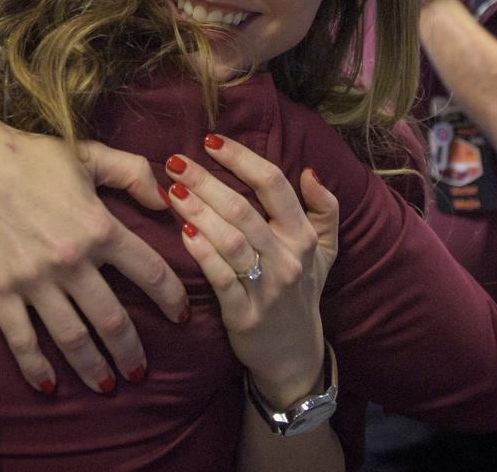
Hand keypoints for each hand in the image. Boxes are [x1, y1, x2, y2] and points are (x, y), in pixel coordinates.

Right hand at [0, 130, 186, 394]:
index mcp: (98, 227)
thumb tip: (164, 200)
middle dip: (132, 352)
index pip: (150, 272)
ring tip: (107, 385)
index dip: (171, 298)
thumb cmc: (27, 155)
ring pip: (73, 338)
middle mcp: (71, 260)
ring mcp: (34, 280)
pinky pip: (23, 340)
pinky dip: (38, 368)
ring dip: (94, 368)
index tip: (181, 317)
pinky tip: (50, 386)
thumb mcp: (87, 154)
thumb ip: (131, 172)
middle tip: (141, 371)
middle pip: (113, 320)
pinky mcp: (0, 291)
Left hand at [163, 133, 338, 407]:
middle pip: (243, 210)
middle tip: (176, 161)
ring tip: (171, 191)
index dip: (242, 158)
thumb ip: (325, 210)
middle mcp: (287, 259)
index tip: (211, 140)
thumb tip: (311, 171)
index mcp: (303, 237)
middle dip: (206, 181)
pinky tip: (182, 232)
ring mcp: (266, 288)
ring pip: (230, 240)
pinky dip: (201, 253)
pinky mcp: (244, 314)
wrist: (295, 357)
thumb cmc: (301, 293)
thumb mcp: (324, 252)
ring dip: (198, 212)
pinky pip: (220, 277)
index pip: (273, 185)